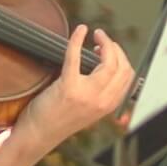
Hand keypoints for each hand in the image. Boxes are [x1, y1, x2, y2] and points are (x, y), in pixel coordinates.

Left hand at [16, 26, 134, 154]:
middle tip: (102, 39)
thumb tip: (104, 69)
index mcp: (108, 106)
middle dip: (115, 47)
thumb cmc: (58, 120)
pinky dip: (78, 39)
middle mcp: (102, 101)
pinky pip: (76, 56)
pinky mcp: (68, 87)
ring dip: (105, 42)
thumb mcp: (88, 110)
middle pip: (122, 66)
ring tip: (95, 36)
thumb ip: (100, 93)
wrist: (38, 135)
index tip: (110, 50)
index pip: (129, 75)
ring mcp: (86, 94)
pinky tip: (80, 30)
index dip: (122, 57)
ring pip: (108, 61)